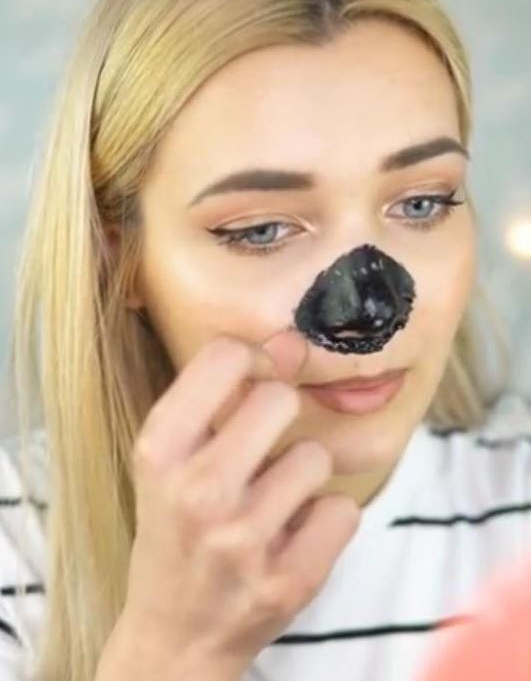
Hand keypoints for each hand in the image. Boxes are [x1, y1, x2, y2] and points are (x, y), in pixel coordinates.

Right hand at [96, 333, 359, 680]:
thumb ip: (222, 397)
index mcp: (159, 452)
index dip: (254, 358)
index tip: (259, 376)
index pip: (223, 358)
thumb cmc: (175, 532)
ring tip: (272, 503)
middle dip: (279, 417)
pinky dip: (326, 520)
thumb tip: (291, 341)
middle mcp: (197, 493)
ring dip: (302, 476)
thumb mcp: (172, 461)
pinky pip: (343, 510)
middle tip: (261, 451)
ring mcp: (243, 541)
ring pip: (316, 457)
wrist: (175, 635)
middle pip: (279, 400)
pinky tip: (294, 536)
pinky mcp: (287, 582)